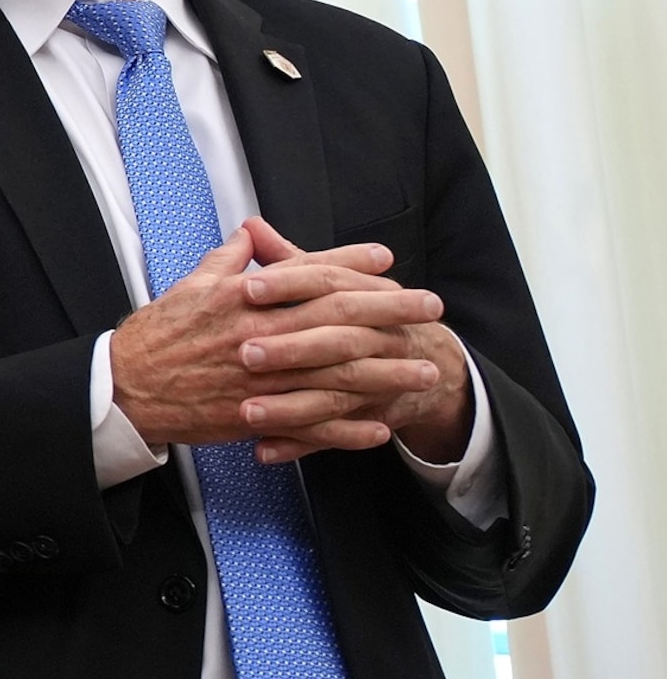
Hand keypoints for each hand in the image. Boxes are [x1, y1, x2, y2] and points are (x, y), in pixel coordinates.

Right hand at [111, 220, 444, 459]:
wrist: (124, 389)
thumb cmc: (155, 336)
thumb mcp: (188, 287)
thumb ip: (226, 260)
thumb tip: (250, 233)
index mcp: (242, 298)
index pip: (307, 273)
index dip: (350, 264)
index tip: (386, 260)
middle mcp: (257, 334)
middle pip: (337, 319)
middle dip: (390, 312)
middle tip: (430, 308)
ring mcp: (260, 378)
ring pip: (335, 375)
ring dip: (386, 373)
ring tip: (423, 370)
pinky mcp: (254, 416)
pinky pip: (311, 426)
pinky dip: (348, 429)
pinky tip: (381, 426)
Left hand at [229, 219, 471, 461]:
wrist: (434, 366)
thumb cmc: (368, 317)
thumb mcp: (335, 283)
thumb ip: (291, 260)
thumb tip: (251, 227)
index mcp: (368, 296)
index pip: (328, 283)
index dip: (289, 283)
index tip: (248, 286)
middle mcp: (378, 337)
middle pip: (335, 339)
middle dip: (291, 347)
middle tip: (244, 352)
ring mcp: (377, 382)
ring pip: (334, 394)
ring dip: (289, 407)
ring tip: (247, 412)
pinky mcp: (368, 419)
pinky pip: (333, 436)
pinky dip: (298, 445)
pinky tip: (264, 451)